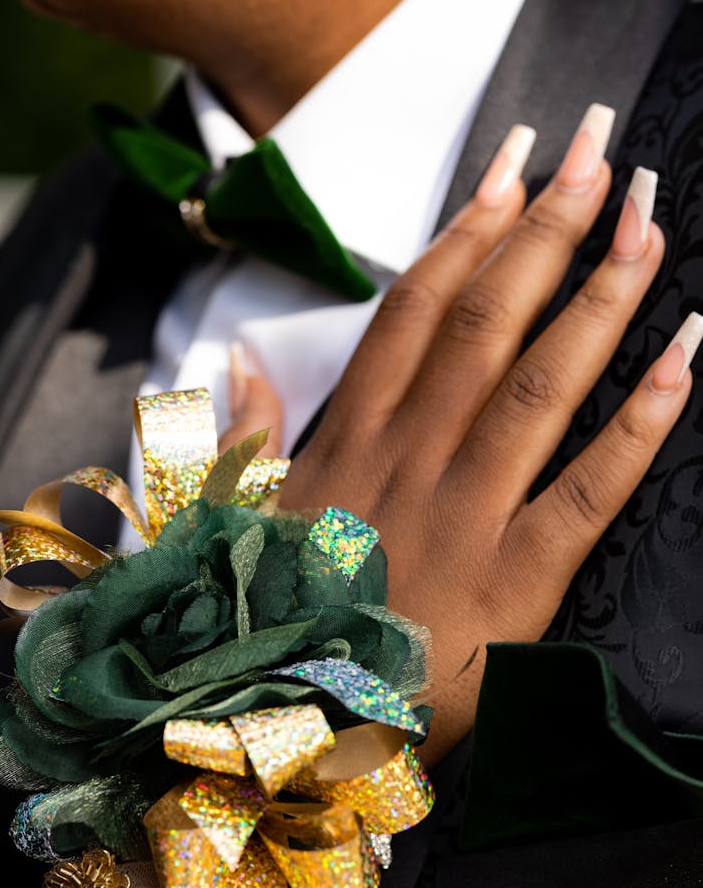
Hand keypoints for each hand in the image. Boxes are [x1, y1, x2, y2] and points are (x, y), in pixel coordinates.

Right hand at [274, 106, 701, 764]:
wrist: (288, 735)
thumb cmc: (271, 627)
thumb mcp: (235, 525)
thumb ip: (242, 437)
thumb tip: (231, 359)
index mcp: (349, 445)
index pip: (414, 313)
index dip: (467, 231)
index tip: (513, 167)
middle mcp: (410, 461)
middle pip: (486, 323)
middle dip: (547, 229)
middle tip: (601, 152)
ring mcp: (466, 515)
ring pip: (540, 385)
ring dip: (599, 298)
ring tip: (647, 223)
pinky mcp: (517, 579)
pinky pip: (588, 489)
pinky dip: (641, 422)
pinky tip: (685, 356)